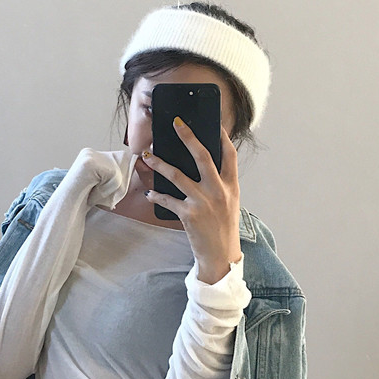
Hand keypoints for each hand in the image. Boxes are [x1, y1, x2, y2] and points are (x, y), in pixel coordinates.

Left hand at [142, 118, 241, 283]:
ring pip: (177, 175)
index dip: (222, 137)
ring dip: (159, 164)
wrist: (221, 256)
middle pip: (202, 156)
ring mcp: (203, 202)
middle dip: (188, 137)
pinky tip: (149, 193)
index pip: (229, 155)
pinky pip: (167, 199)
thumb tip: (204, 166)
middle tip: (176, 124)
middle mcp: (218, 191)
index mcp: (231, 186)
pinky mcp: (188, 214)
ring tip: (148, 156)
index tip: (214, 123)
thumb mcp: (230, 202)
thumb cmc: (224, 228)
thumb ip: (221, 184)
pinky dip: (156, 195)